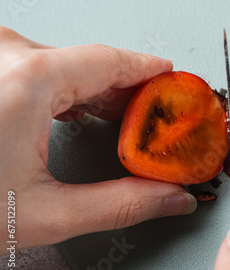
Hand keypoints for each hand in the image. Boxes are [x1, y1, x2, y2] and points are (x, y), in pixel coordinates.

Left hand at [0, 26, 196, 251]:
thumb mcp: (46, 214)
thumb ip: (122, 205)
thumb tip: (170, 199)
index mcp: (28, 80)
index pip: (112, 60)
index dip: (149, 70)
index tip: (172, 79)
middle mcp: (4, 55)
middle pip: (89, 62)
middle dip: (126, 90)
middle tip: (153, 117)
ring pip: (62, 63)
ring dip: (96, 90)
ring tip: (122, 118)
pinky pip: (36, 66)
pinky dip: (65, 87)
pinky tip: (78, 109)